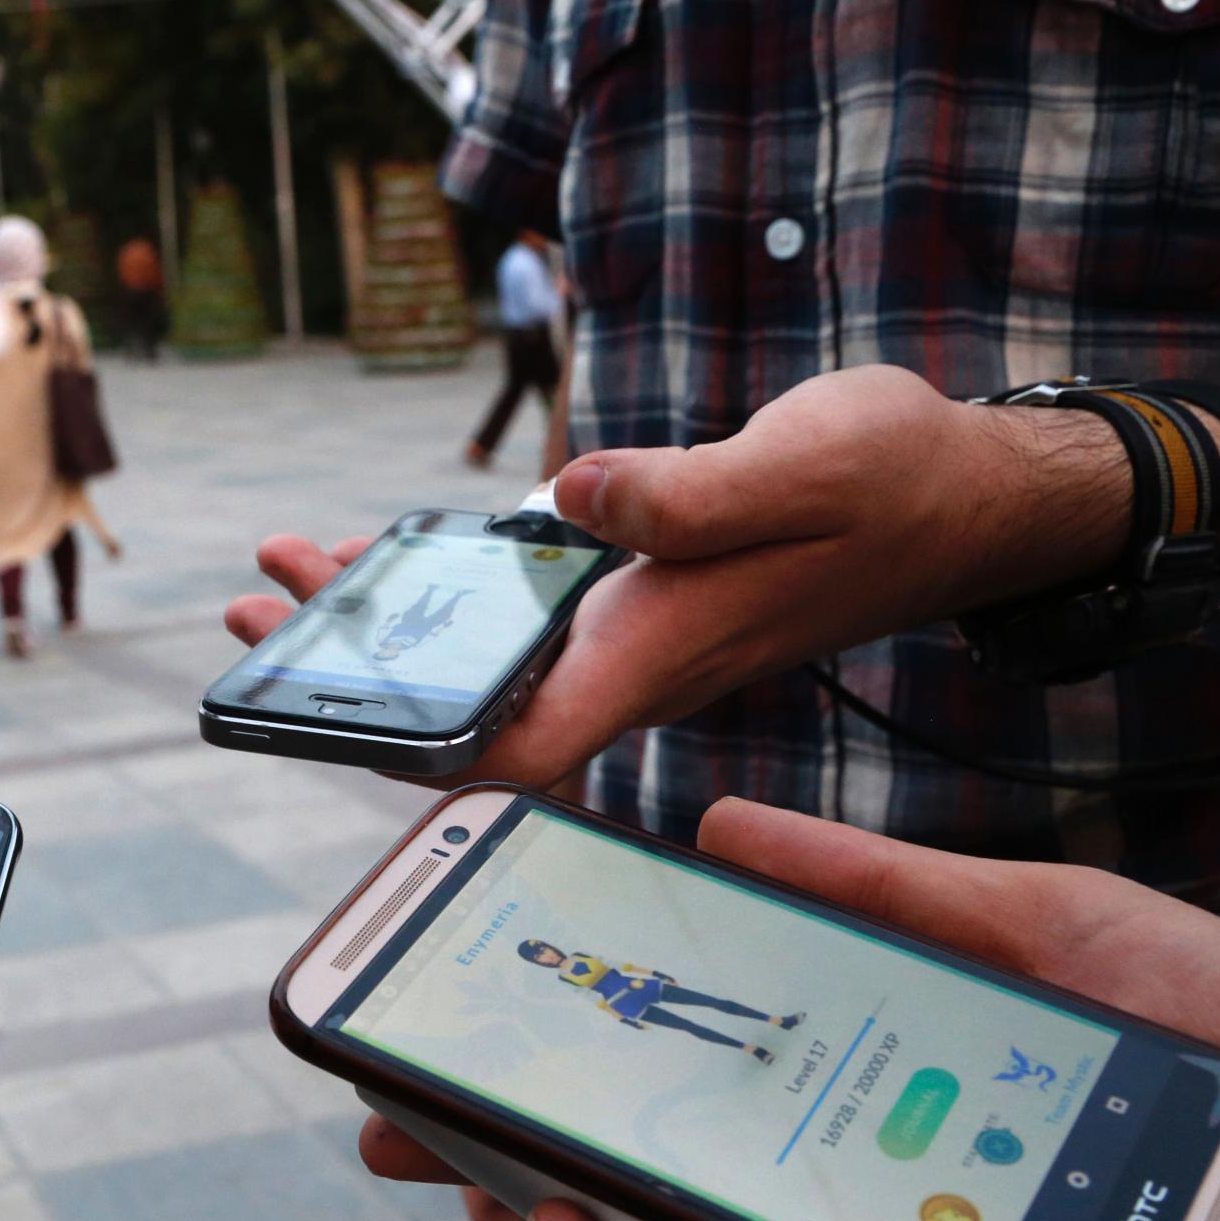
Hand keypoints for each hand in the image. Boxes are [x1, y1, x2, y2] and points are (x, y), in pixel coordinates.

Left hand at [228, 366, 1131, 789]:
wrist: (963, 493)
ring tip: (287, 570)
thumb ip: (688, 492)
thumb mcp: (802, 462)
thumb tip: (570, 495)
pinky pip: (516, 618)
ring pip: (480, 665)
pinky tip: (391, 548)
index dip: (416, 758)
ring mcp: (628, 640)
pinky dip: (443, 590)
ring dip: (382, 627)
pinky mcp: (631, 599)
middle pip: (465, 712)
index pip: (516, 750)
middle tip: (257, 613)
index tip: (325, 717)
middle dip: (354, 678)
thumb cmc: (896, 481)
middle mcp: (629, 667)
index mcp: (656, 655)